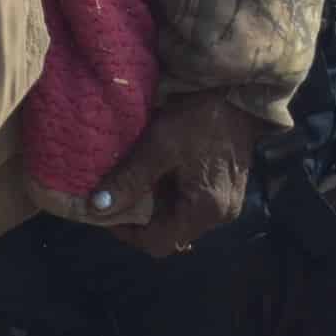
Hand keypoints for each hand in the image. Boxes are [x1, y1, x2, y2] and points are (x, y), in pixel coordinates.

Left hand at [88, 92, 262, 257]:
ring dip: (153, 204)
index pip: (158, 244)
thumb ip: (129, 179)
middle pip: (169, 233)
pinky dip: (169, 194)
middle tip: (116, 193)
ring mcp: (225, 204)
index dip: (127, 233)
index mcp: (206, 211)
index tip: (106, 210)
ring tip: (133, 181)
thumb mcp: (160, 145)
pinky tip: (157, 172)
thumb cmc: (201, 117)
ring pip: (178, 218)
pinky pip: (189, 203)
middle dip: (138, 216)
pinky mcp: (225, 190)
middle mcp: (219, 217)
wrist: (239, 91)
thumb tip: (96, 208)